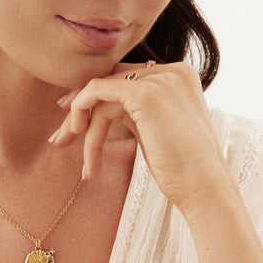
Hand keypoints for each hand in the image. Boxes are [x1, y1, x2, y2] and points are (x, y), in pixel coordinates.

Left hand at [49, 61, 230, 211]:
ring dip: (82, 128)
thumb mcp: (156, 127)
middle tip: (59, 138)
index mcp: (176, 76)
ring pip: (101, 94)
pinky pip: (96, 92)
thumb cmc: (181, 167)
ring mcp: (159, 80)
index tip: (74, 121)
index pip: (123, 79)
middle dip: (80, 110)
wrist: (204, 190)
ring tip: (83, 165)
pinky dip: (80, 111)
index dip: (94, 98)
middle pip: (110, 83)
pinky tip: (78, 141)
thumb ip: (134, 108)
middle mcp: (170, 71)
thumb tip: (96, 105)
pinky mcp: (145, 94)